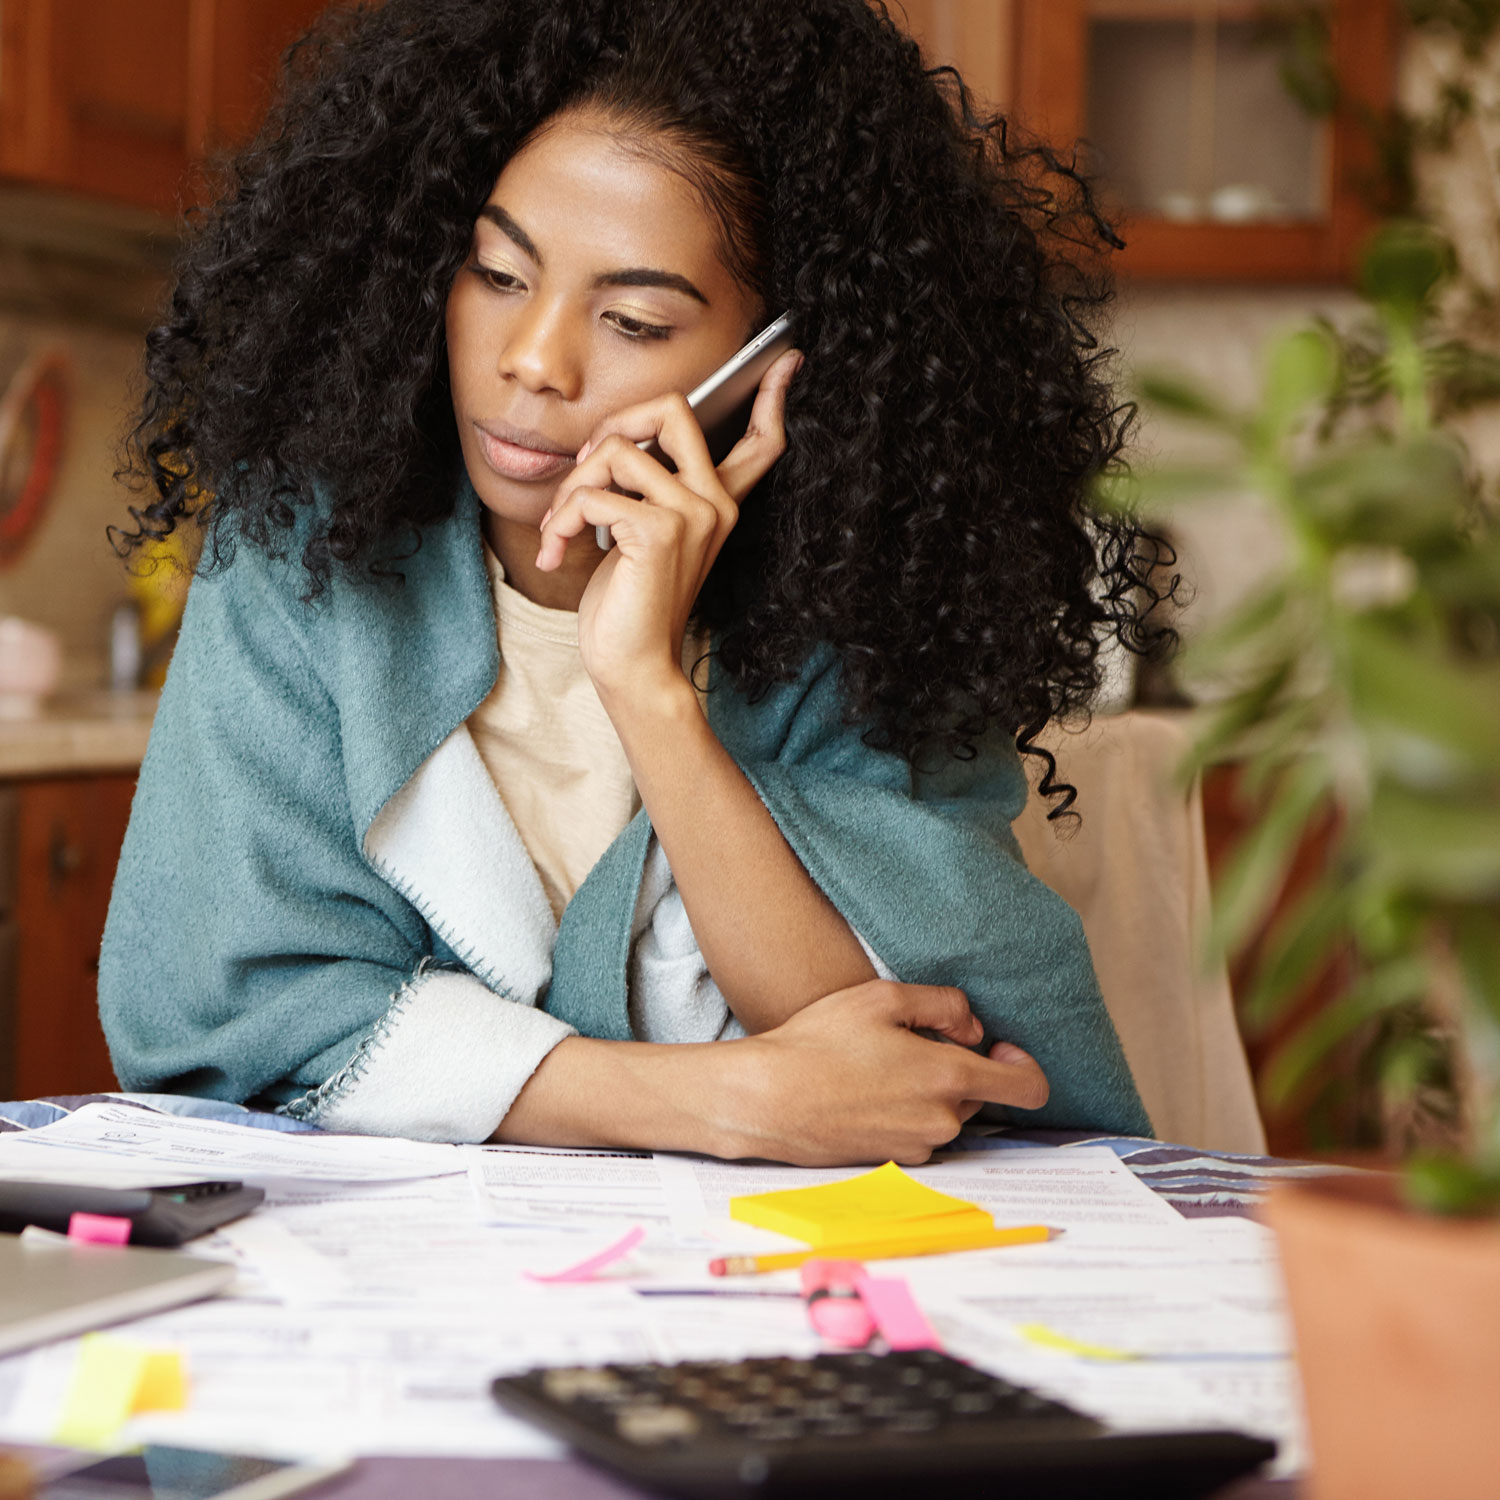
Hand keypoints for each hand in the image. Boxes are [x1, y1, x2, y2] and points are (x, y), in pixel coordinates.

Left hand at [535, 348, 802, 700]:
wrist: (633, 665)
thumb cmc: (630, 604)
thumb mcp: (643, 537)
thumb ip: (645, 493)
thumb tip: (614, 446)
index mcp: (718, 503)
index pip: (761, 443)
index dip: (773, 397)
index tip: (786, 361)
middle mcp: (714, 503)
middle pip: (673, 407)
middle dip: (612, 424)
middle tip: (586, 468)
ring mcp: (692, 515)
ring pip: (616, 451)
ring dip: (571, 487)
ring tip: (560, 527)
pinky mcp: (660, 533)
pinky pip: (593, 494)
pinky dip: (561, 520)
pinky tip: (556, 551)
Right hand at [718, 979, 1049, 1165]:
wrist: (767, 1100)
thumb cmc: (818, 1043)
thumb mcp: (882, 998)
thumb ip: (944, 1004)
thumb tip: (973, 1028)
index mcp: (948, 1077)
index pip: (1029, 1087)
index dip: (1022, 1063)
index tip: (996, 1047)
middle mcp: (942, 1119)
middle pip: (981, 1094)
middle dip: (958, 1068)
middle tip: (909, 1044)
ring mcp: (918, 1145)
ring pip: (947, 1113)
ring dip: (928, 1091)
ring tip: (877, 1068)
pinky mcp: (894, 1162)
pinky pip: (918, 1131)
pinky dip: (905, 1111)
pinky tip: (865, 1093)